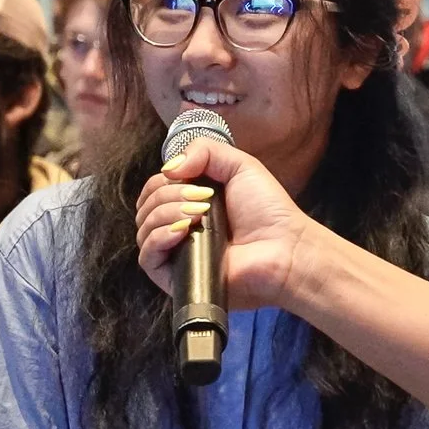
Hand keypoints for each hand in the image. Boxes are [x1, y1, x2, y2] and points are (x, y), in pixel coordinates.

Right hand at [136, 135, 321, 312]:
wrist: (284, 249)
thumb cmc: (268, 210)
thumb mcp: (240, 165)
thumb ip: (204, 150)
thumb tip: (168, 167)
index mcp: (191, 203)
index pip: (155, 188)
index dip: (165, 179)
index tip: (192, 180)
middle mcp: (180, 227)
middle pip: (147, 205)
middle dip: (168, 194)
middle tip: (202, 200)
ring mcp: (177, 253)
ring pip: (144, 227)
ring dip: (165, 212)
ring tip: (198, 215)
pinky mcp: (176, 278)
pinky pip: (147, 257)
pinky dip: (157, 237)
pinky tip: (181, 230)